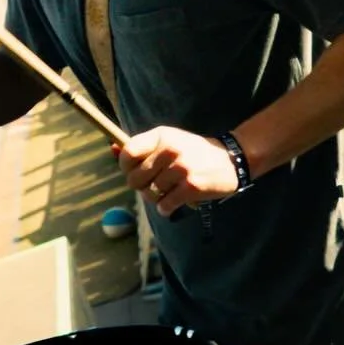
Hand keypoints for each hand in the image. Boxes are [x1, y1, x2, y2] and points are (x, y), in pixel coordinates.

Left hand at [117, 126, 239, 216]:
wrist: (231, 160)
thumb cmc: (194, 152)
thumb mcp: (169, 141)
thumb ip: (142, 147)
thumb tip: (112, 148)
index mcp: (161, 136)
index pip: (128, 153)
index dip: (125, 167)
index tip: (134, 172)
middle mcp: (169, 150)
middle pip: (135, 179)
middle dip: (142, 187)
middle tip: (155, 186)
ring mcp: (181, 168)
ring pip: (150, 195)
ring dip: (156, 199)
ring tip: (169, 193)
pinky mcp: (191, 187)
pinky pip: (165, 206)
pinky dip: (166, 208)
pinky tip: (174, 203)